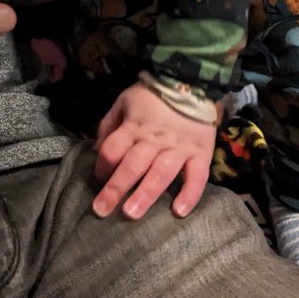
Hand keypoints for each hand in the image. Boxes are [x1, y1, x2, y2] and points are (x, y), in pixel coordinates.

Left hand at [92, 81, 215, 218]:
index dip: (102, 165)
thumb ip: (109, 126)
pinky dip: (189, 194)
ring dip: (146, 194)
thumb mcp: (123, 102)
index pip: (112, 149)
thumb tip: (97, 150)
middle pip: (132, 165)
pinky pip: (197, 177)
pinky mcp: (201, 154)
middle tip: (102, 211)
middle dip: (115, 188)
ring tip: (132, 214)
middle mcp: (154, 139)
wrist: (191, 83)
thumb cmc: (152, 97)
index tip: (97, 179)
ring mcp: (179, 148)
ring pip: (160, 173)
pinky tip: (179, 211)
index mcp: (133, 126)